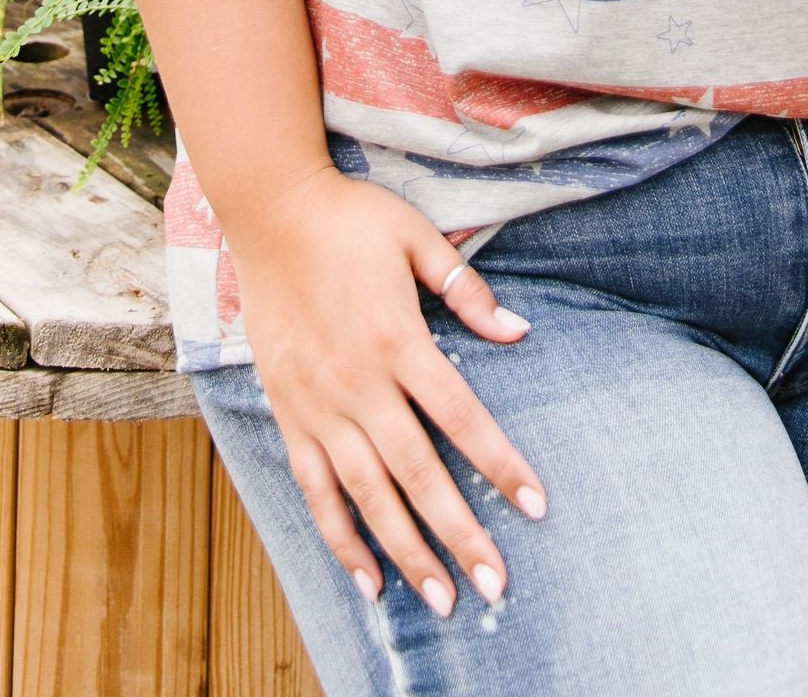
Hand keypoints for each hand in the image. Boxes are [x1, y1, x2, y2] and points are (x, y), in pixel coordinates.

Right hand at [228, 165, 544, 617]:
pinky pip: (315, 488)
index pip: (461, 417)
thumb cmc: (351, 219)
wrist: (270, 211)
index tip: (536, 506)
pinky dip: (340, 536)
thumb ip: (466, 288)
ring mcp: (319, 404)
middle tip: (494, 585)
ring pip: (367, 494)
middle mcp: (358, 383)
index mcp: (398, 340)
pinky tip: (367, 577)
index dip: (501, 463)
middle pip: (417, 473)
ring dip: (405, 551)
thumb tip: (519, 332)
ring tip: (441, 598)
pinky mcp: (289, 412)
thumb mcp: (416, 237)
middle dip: (459, 533)